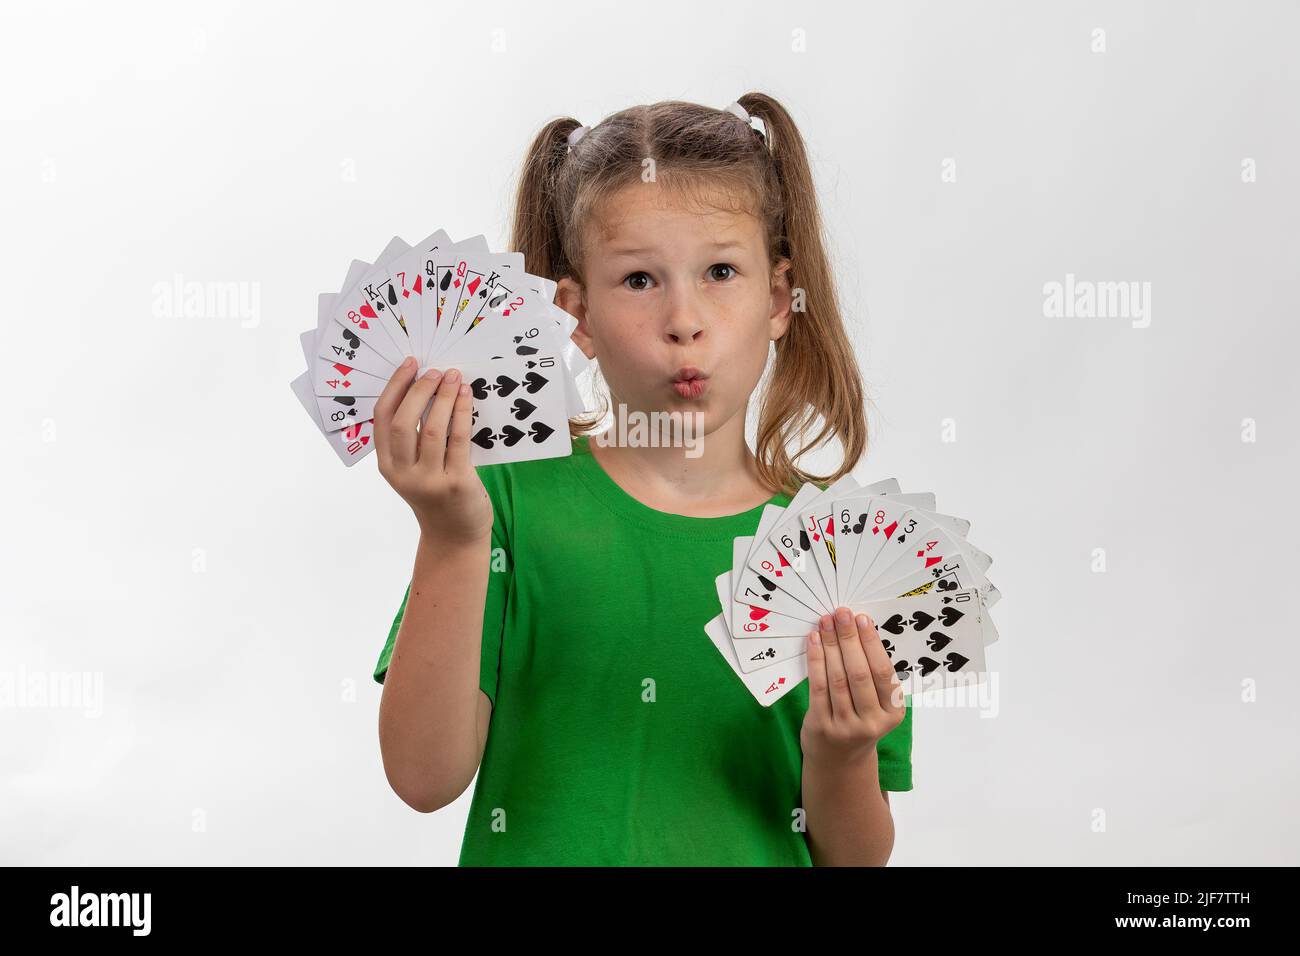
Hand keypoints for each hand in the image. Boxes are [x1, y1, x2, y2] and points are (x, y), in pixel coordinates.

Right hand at [373, 358, 492, 543]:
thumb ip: (413, 439)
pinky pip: (459, 440)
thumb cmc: (436, 494)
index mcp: (387, 466)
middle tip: (435, 370)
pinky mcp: (456, 483)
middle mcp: (403, 474)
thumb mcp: (413, 469)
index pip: (382, 419)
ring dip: (443, 398)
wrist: (454, 536)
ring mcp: (429, 480)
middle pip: (403, 422)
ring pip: (432, 429)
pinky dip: (462, 413)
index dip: (395, 387)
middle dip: (418, 390)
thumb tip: (427, 388)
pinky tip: (466, 395)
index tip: (410, 365)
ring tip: (453, 377)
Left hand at [800, 607, 906, 766]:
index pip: (883, 672)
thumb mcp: (877, 705)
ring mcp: (846, 726)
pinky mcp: (822, 726)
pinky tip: (815, 641)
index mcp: (893, 712)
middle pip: (859, 673)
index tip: (862, 619)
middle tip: (841, 613)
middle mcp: (872, 722)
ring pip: (838, 678)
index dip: (871, 643)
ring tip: (826, 622)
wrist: (839, 759)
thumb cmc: (860, 721)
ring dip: (831, 645)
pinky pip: (818, 687)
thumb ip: (872, 676)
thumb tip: (858, 629)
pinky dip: (816, 660)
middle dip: (849, 638)